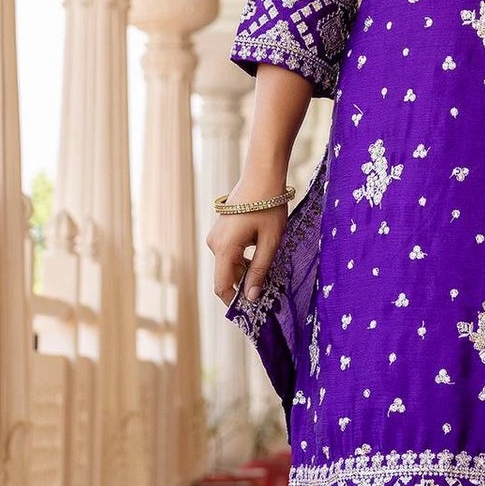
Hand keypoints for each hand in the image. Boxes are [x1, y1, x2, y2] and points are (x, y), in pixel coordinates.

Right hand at [206, 187, 287, 307]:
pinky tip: (261, 254)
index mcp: (224, 248)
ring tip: (269, 271)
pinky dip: (243, 259)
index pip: (222, 286)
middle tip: (269, 291)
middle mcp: (214, 243)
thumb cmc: (269, 207)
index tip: (252, 311)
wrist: (262, 175)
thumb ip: (259, 270)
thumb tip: (251, 297)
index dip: (234, 301)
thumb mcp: (270, 242)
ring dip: (246, 271)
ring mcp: (216, 236)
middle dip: (245, 285)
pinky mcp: (221, 230)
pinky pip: (230, 253)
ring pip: (229, 265)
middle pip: (227, 276)